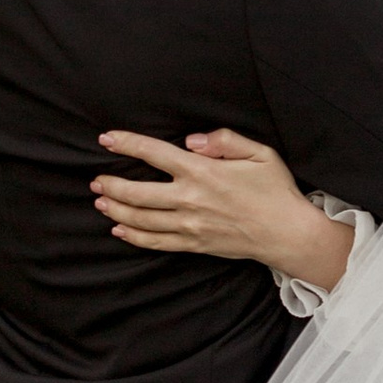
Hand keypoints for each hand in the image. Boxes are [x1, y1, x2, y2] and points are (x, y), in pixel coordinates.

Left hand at [91, 129, 351, 283]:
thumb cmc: (275, 190)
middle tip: (95, 179)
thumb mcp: (260, 153)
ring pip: (141, 220)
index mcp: (203, 172)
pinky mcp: (194, 244)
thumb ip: (225, 140)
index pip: (155, 154)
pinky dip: (134, 237)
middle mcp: (190, 199)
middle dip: (111, 185)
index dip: (127, 144)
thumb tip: (192, 141)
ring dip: (116, 210)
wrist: (287, 233)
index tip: (106, 138)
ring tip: (100, 201)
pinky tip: (119, 231)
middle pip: (138, 192)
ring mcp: (190, 225)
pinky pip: (156, 242)